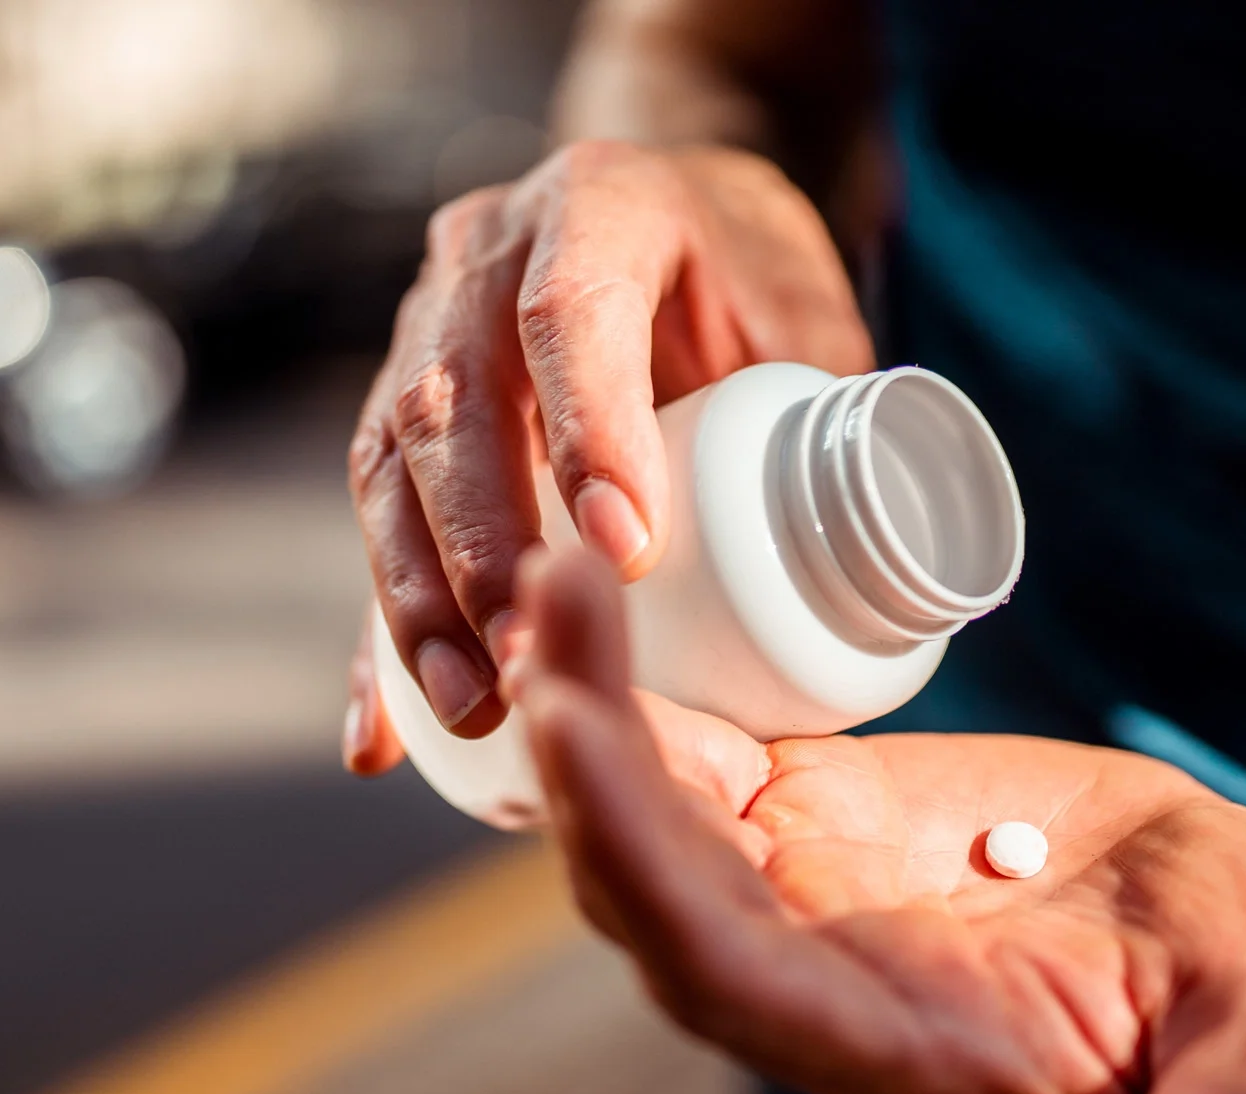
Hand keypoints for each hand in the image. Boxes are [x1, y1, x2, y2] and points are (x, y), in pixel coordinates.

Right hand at [343, 141, 871, 770]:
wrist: (675, 225)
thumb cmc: (749, 279)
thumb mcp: (806, 311)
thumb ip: (827, 410)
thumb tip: (869, 556)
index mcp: (597, 205)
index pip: (569, 311)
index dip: (588, 429)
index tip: (627, 553)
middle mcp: (483, 258)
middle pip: (450, 401)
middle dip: (479, 545)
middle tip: (530, 655)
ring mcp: (422, 332)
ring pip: (387, 466)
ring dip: (419, 600)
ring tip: (472, 707)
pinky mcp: (397, 418)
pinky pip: (376, 530)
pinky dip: (378, 638)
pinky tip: (382, 735)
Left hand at [509, 549, 1245, 1093]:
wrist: (1236, 914)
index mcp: (894, 1056)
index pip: (729, 978)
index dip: (649, 868)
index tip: (583, 740)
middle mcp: (812, 988)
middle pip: (651, 891)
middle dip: (588, 766)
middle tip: (548, 609)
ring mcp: (795, 900)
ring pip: (648, 818)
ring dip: (591, 708)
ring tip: (558, 572)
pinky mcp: (805, 822)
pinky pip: (692, 760)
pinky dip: (639, 688)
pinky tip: (593, 592)